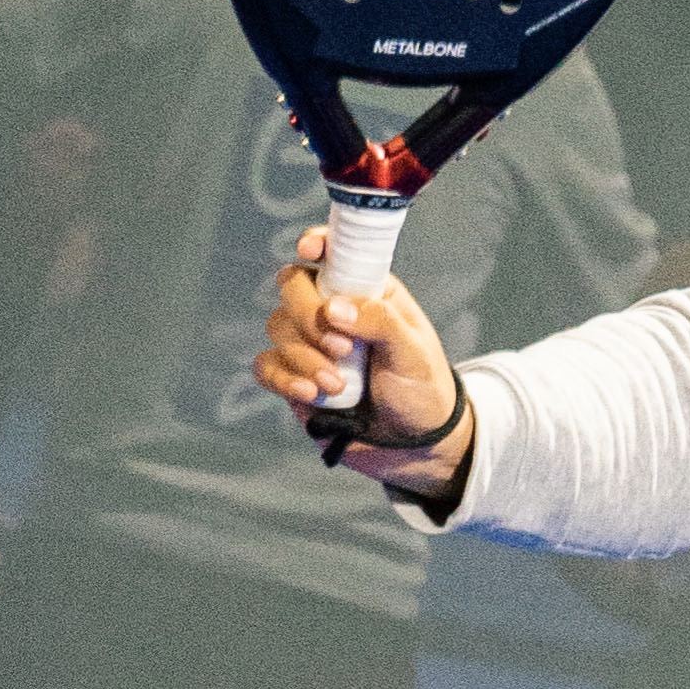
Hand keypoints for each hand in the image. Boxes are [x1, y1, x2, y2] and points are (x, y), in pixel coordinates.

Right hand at [255, 230, 466, 484]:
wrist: (418, 445)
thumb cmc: (423, 389)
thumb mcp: (413, 352)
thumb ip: (380, 322)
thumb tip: (333, 308)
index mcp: (366, 290)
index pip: (332, 253)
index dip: (316, 243)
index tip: (309, 251)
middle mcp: (333, 310)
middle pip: (292, 286)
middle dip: (307, 315)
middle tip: (342, 348)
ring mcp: (310, 344)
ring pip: (278, 327)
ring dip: (304, 356)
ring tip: (338, 385)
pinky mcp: (295, 378)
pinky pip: (267, 366)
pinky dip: (283, 378)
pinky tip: (310, 394)